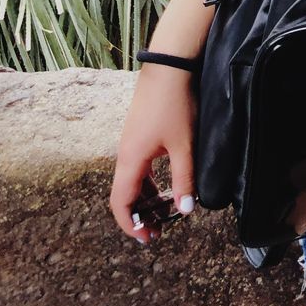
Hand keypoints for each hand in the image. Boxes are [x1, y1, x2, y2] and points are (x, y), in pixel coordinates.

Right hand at [110, 63, 197, 244]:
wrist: (169, 66)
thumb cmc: (175, 104)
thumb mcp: (184, 145)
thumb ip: (184, 179)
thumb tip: (184, 211)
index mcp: (130, 160)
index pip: (120, 203)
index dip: (131, 225)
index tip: (148, 239)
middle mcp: (125, 153)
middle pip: (124, 194)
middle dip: (139, 215)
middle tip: (159, 230)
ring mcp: (130, 142)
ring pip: (131, 180)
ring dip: (144, 198)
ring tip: (165, 209)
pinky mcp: (139, 132)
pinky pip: (138, 166)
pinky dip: (148, 181)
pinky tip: (165, 183)